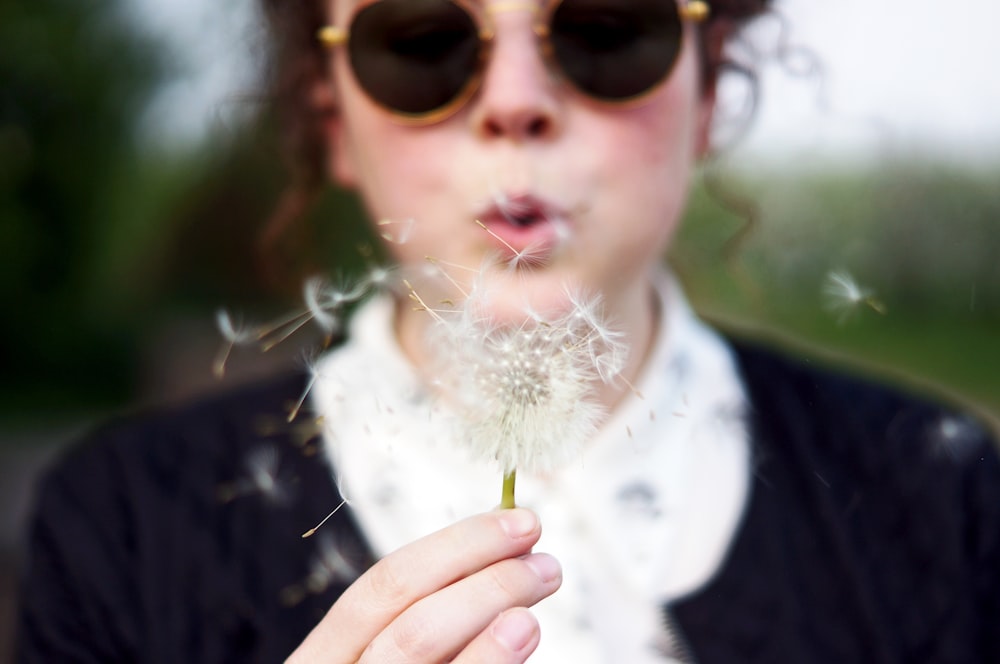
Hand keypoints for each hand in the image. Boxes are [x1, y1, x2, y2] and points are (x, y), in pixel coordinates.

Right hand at [287, 508, 560, 662]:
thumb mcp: (376, 662)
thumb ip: (423, 630)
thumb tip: (502, 567)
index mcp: (323, 661)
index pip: (380, 588)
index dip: (454, 546)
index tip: (516, 524)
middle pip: (410, 625)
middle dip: (486, 581)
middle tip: (546, 563)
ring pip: (421, 658)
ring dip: (493, 619)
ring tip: (539, 601)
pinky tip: (520, 640)